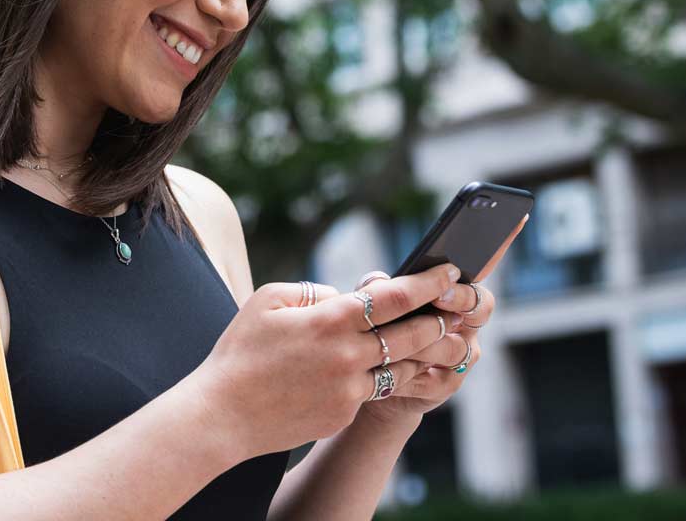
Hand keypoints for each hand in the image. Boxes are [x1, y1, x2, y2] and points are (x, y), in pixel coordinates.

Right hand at [192, 262, 463, 459]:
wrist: (223, 413)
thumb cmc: (241, 350)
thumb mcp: (268, 300)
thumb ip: (314, 292)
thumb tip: (346, 297)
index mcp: (330, 320)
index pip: (395, 297)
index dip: (428, 283)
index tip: (450, 271)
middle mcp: (347, 355)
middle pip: (414, 335)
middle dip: (444, 320)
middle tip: (463, 308)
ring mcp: (349, 390)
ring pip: (404, 368)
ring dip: (431, 354)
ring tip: (451, 344)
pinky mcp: (343, 414)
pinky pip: (373, 391)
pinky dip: (388, 378)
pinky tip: (403, 370)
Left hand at [354, 214, 526, 428]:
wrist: (366, 379)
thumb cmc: (375, 330)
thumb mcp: (372, 302)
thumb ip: (376, 288)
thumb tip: (381, 280)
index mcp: (451, 292)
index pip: (482, 265)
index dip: (501, 244)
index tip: (514, 220)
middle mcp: (464, 321)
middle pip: (482, 304)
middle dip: (461, 297)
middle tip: (439, 296)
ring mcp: (460, 354)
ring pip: (456, 345)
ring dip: (425, 341)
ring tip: (393, 341)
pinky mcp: (447, 384)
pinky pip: (437, 377)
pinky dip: (411, 372)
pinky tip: (392, 369)